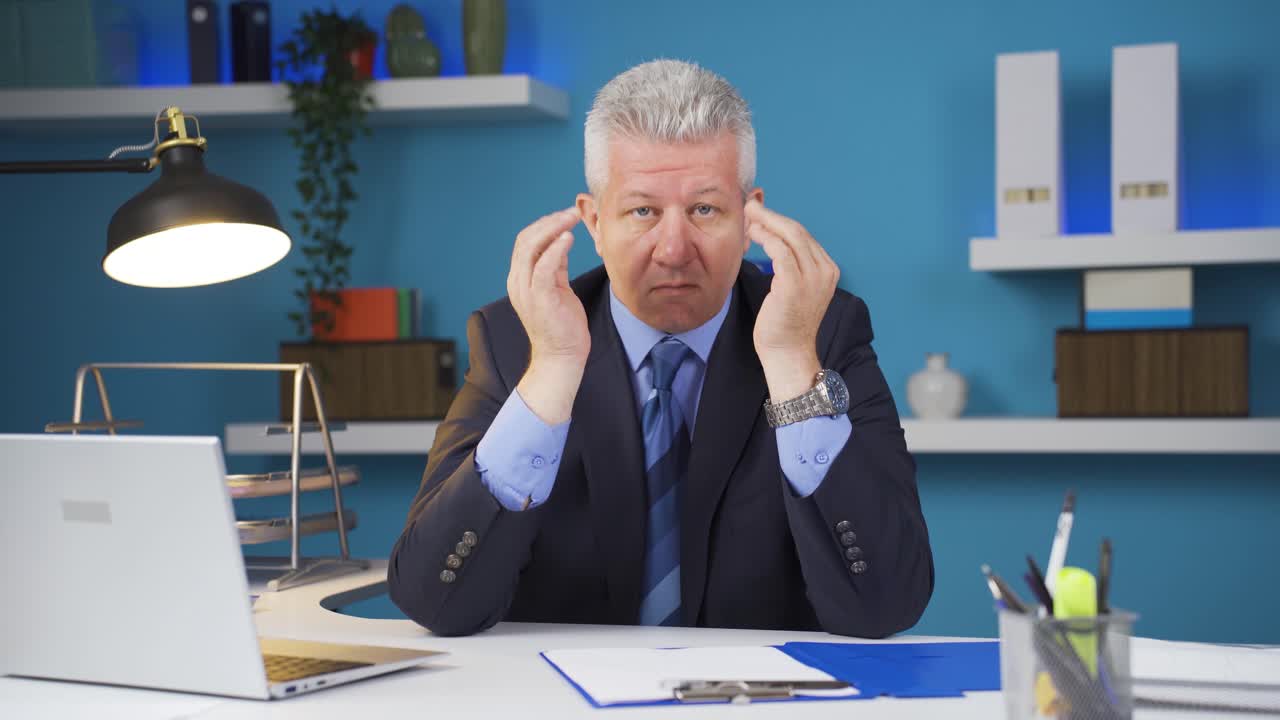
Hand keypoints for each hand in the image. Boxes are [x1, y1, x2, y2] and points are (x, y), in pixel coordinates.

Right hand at [507, 207, 588, 423]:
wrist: (561, 358)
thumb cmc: (562, 325)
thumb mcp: (557, 288)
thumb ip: (556, 266)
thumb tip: (561, 241)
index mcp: (520, 279)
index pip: (526, 241)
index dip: (545, 224)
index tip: (566, 215)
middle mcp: (518, 282)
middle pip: (526, 240)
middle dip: (549, 221)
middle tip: (572, 211)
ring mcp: (526, 291)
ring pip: (531, 248)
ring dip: (553, 228)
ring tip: (572, 218)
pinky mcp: (540, 299)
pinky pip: (544, 267)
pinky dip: (555, 249)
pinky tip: (568, 238)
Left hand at [745, 199, 838, 400]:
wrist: (788, 354)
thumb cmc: (785, 325)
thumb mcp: (794, 290)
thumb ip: (790, 266)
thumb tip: (771, 239)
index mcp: (828, 270)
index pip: (804, 237)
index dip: (780, 221)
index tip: (761, 214)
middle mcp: (825, 271)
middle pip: (798, 231)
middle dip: (772, 216)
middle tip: (750, 206)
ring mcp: (813, 277)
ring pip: (790, 235)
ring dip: (766, 222)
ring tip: (748, 216)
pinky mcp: (795, 283)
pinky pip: (780, 250)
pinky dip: (766, 237)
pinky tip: (754, 233)